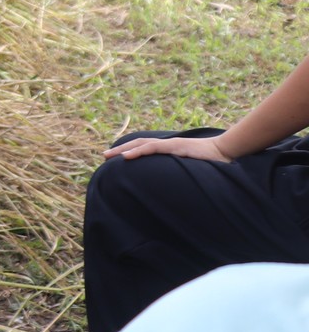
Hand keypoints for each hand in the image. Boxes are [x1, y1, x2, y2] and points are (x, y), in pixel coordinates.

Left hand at [104, 134, 233, 164]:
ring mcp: (171, 145)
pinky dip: (138, 151)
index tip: (115, 159)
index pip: (145, 148)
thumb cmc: (211, 163)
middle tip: (104, 156)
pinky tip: (126, 157)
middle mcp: (167, 145)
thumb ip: (178, 174)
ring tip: (108, 156)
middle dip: (121, 150)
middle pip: (139, 144)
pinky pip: (153, 148)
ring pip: (141, 144)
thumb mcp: (190, 170)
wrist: (227, 153)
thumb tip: (171, 188)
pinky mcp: (175, 147)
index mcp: (169, 150)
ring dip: (123, 150)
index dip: (130, 151)